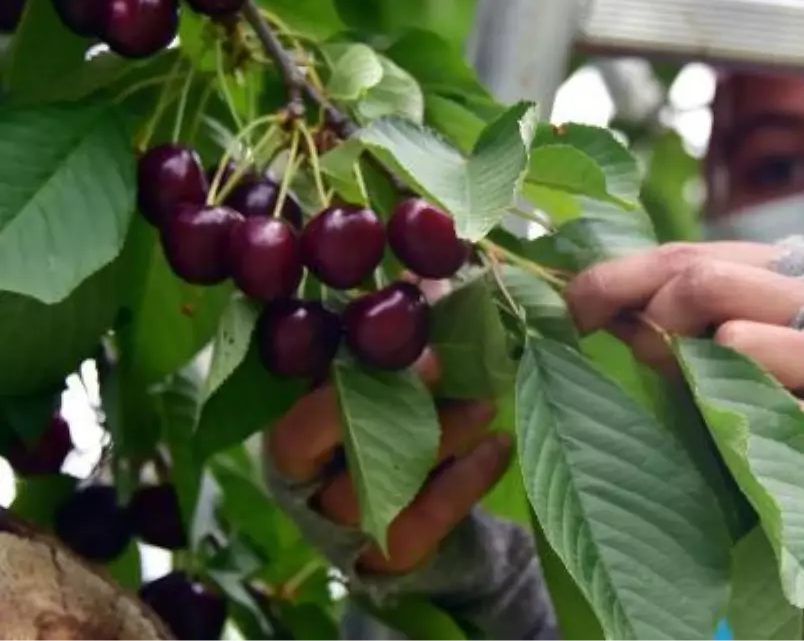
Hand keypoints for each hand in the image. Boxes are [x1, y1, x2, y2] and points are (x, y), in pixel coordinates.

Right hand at [265, 282, 512, 575]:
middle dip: (380, 394)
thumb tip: (439, 263)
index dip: (338, 355)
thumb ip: (412, 324)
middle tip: (442, 362)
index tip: (394, 325)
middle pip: (313, 435)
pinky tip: (500, 445)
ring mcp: (338, 520)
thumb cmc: (406, 418)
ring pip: (374, 479)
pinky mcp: (387, 554)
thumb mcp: (403, 370)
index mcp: (292, 413)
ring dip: (439, 433)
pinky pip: (426, 519)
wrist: (430, 514)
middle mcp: (301, 469)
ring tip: (487, 401)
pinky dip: (469, 478)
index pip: (290, 380)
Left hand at [563, 241, 803, 473]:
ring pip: (741, 343)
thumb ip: (664, 310)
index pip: (685, 257)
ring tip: (713, 401)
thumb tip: (584, 299)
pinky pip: (778, 421)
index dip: (618, 280)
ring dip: (705, 379)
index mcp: (786, 267)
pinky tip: (752, 445)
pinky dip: (750, 436)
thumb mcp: (717, 334)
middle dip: (659, 324)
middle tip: (652, 360)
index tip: (574, 312)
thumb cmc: (774, 384)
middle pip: (706, 282)